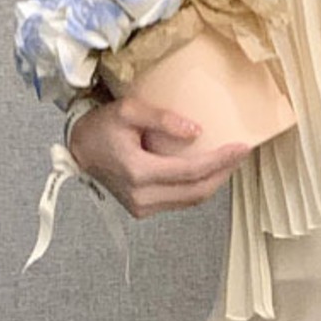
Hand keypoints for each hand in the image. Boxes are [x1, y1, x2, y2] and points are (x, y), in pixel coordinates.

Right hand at [68, 93, 252, 217]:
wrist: (79, 149)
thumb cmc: (100, 127)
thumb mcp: (128, 110)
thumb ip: (162, 119)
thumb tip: (196, 132)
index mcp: (138, 172)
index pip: (191, 171)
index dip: (220, 161)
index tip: (241, 148)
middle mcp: (141, 196)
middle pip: (197, 191)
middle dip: (223, 173)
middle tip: (240, 154)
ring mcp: (142, 207)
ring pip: (191, 200)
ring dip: (213, 182)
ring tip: (228, 162)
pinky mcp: (143, 209)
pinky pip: (180, 201)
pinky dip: (197, 187)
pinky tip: (208, 171)